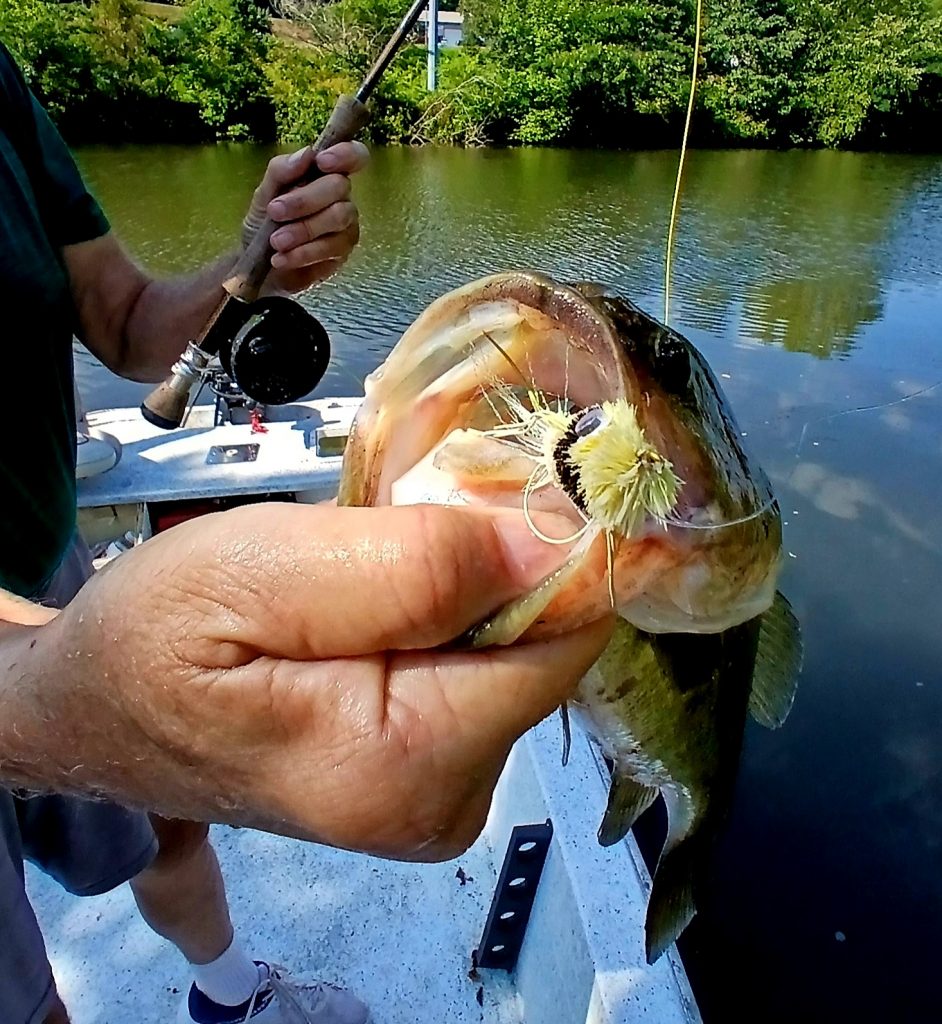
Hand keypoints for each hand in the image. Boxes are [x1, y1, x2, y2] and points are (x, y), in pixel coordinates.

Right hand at [8, 505, 610, 859]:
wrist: (101, 707)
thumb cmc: (155, 637)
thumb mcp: (261, 571)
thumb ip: (413, 565)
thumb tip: (554, 547)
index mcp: (400, 765)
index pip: (560, 643)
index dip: (547, 553)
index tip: (495, 488)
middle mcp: (439, 805)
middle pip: (543, 650)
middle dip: (496, 568)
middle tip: (396, 527)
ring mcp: (438, 798)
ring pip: (515, 656)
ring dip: (467, 592)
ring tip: (368, 575)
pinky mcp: (430, 777)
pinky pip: (482, 674)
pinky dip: (450, 623)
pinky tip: (380, 611)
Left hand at [242, 142, 369, 292]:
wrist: (260, 262)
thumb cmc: (266, 222)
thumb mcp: (264, 192)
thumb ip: (281, 170)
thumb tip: (307, 154)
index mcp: (325, 174)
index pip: (353, 156)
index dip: (345, 154)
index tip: (322, 162)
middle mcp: (341, 197)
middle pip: (340, 187)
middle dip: (304, 199)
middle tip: (274, 211)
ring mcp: (346, 226)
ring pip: (338, 218)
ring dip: (303, 229)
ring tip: (276, 241)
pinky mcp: (342, 252)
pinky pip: (331, 248)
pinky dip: (303, 253)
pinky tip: (282, 258)